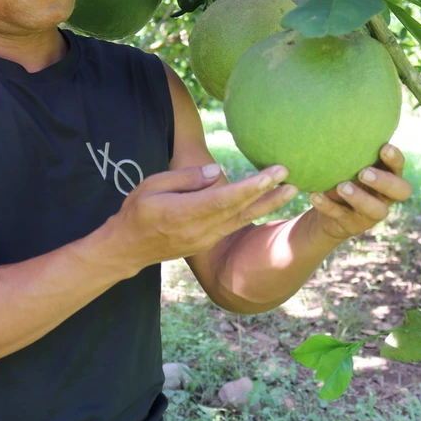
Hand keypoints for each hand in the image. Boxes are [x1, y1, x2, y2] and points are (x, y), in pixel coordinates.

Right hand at [102, 164, 298, 272]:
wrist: (128, 248)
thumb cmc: (136, 211)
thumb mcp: (151, 185)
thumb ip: (185, 178)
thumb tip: (217, 172)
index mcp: (184, 213)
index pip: (225, 198)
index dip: (252, 187)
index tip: (273, 174)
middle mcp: (199, 229)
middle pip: (240, 210)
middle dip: (268, 193)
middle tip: (292, 177)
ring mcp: (205, 239)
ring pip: (242, 220)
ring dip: (268, 205)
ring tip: (292, 191)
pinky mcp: (207, 242)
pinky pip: (234, 225)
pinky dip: (253, 213)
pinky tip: (268, 203)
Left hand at [306, 144, 412, 242]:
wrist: (326, 206)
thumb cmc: (341, 174)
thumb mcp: (348, 162)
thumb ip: (352, 149)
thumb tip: (337, 116)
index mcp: (387, 176)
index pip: (399, 168)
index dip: (396, 159)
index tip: (384, 147)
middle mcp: (385, 196)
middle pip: (401, 191)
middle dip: (384, 181)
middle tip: (363, 173)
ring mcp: (370, 213)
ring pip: (376, 211)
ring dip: (359, 198)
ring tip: (341, 186)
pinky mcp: (352, 225)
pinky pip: (342, 217)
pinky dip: (327, 206)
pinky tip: (314, 195)